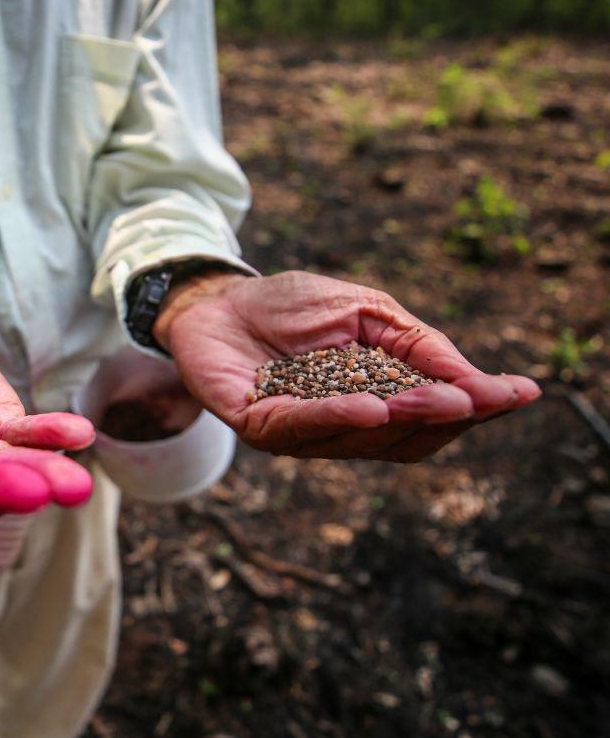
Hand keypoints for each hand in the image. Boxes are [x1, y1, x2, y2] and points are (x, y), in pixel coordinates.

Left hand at [153, 270, 539, 460]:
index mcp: (373, 404)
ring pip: (358, 439)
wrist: (216, 299)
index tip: (521, 393)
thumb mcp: (367, 313)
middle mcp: (339, 429)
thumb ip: (416, 346)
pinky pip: (300, 427)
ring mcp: (298, 434)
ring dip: (399, 420)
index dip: (475, 408)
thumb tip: (476, 380)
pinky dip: (336, 418)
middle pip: (403, 439)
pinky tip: (370, 406)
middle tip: (476, 400)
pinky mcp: (256, 425)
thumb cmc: (290, 307)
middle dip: (442, 418)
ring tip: (436, 401)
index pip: (432, 418)